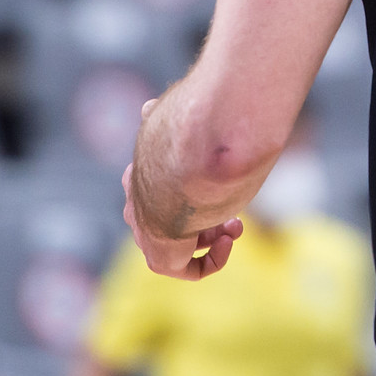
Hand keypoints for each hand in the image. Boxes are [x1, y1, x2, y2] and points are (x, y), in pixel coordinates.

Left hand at [122, 102, 243, 282]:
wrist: (181, 169)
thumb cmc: (182, 138)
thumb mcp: (168, 118)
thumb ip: (160, 114)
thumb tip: (146, 107)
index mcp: (139, 174)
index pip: (158, 186)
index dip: (187, 184)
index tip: (213, 177)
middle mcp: (139, 206)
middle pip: (173, 216)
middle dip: (205, 214)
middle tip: (232, 208)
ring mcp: (149, 233)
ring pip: (182, 242)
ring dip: (213, 235)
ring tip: (236, 225)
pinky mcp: (161, 257)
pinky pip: (184, 268)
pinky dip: (210, 259)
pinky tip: (229, 239)